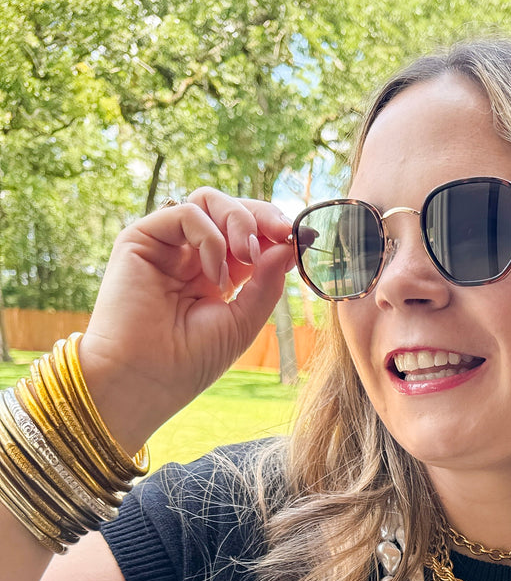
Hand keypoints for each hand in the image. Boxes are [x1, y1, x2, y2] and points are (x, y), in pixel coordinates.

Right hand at [79, 188, 295, 451]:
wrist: (145, 379)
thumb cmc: (190, 361)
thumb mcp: (243, 321)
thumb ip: (266, 282)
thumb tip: (288, 245)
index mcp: (215, 275)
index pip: (248, 234)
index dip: (273, 231)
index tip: (298, 239)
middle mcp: (189, 255)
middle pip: (230, 209)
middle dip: (261, 216)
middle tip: (281, 233)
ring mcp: (166, 245)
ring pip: (208, 201)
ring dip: (239, 220)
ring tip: (246, 257)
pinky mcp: (141, 239)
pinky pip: (185, 213)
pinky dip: (210, 238)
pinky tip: (214, 275)